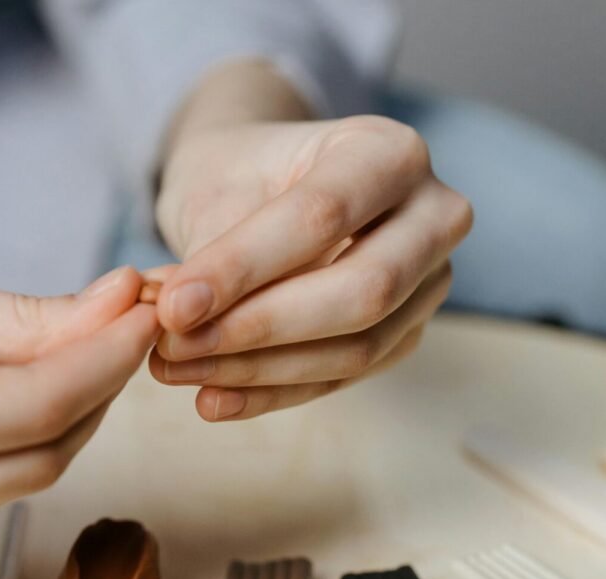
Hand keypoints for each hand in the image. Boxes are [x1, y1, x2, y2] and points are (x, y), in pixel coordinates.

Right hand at [0, 211, 156, 558]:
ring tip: (86, 347)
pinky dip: (16, 442)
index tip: (147, 310)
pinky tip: (31, 388)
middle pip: (38, 460)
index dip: (107, 358)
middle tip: (124, 323)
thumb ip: (17, 319)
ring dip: (65, 419)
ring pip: (14, 483)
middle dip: (97, 390)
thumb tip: (115, 314)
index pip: (34, 409)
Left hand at [151, 114, 471, 420]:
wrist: (267, 190)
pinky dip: (272, 393)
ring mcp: (429, 281)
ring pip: (359, 346)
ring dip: (258, 370)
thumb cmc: (243, 176)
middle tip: (175, 346)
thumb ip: (210, 255)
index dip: (243, 269)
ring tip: (177, 370)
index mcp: (389, 151)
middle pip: (363, 290)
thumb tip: (176, 325)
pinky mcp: (407, 333)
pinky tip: (212, 399)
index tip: (172, 307)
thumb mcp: (218, 189)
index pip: (321, 216)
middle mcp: (433, 214)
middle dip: (258, 328)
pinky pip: (343, 377)